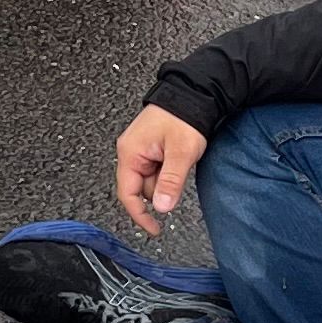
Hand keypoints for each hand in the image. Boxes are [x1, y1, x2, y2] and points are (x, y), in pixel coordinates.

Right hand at [116, 106, 206, 231]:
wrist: (193, 93)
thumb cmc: (183, 117)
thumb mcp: (180, 153)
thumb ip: (171, 182)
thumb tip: (162, 208)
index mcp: (130, 153)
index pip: (127, 194)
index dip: (140, 215)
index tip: (154, 229)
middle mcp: (130, 151)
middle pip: (141, 188)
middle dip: (162, 187)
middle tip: (180, 172)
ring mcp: (139, 149)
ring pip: (151, 180)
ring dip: (167, 177)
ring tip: (181, 159)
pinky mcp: (150, 147)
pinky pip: (156, 169)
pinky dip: (169, 169)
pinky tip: (178, 157)